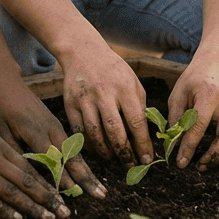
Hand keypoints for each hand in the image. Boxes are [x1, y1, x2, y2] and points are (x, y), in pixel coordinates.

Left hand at [0, 79, 105, 198]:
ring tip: (101, 190)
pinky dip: (80, 162)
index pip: (51, 158)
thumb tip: (26, 174)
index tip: (72, 196)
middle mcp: (49, 128)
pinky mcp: (55, 124)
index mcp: (34, 129)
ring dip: (87, 172)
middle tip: (100, 196)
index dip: (62, 178)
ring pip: (74, 153)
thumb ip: (12, 150)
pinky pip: (70, 146)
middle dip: (86, 178)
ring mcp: (55, 125)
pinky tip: (87, 174)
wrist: (5, 80)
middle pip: (71, 157)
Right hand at [0, 111, 65, 218]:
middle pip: (26, 180)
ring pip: (11, 192)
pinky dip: (4, 210)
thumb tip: (14, 163)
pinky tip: (17, 218)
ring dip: (31, 207)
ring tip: (48, 218)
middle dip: (47, 197)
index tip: (61, 193)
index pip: (29, 165)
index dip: (46, 181)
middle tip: (64, 211)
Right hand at [58, 44, 153, 168]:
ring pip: (95, 134)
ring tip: (114, 160)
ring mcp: (85, 100)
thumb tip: (144, 135)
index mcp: (124, 88)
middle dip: (125, 154)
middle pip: (115, 132)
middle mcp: (104, 94)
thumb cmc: (113, 70)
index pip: (136, 122)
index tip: (148, 159)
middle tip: (131, 166)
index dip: (143, 144)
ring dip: (106, 153)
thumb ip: (139, 106)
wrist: (83, 52)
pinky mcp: (70, 104)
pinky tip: (97, 149)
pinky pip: (79, 131)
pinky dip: (88, 144)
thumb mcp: (133, 81)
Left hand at [168, 59, 218, 169]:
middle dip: (214, 156)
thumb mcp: (179, 93)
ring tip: (212, 164)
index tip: (181, 162)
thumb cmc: (195, 80)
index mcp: (208, 96)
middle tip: (199, 166)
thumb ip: (176, 117)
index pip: (199, 125)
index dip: (189, 146)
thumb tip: (172, 142)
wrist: (218, 65)